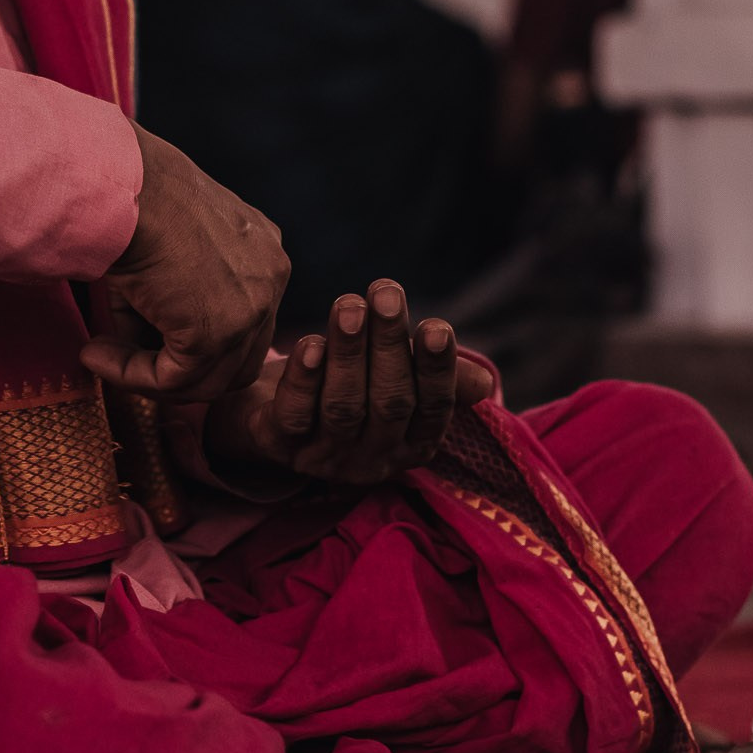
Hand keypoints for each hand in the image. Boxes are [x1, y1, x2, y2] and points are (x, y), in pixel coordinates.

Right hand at [82, 125, 288, 400]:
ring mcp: (252, 309)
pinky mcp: (218, 333)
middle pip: (239, 360)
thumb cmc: (131, 198)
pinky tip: (94, 353)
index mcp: (263, 251)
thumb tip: (142, 348)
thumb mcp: (167, 246)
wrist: (121, 185)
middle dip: (182, 372)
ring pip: (208, 380)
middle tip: (127, 363)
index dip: (196, 344)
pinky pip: (174, 380)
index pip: (246, 324)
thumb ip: (172, 299)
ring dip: (149, 378)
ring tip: (98, 355)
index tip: (143, 343)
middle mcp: (271, 279)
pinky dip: (131, 376)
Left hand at [205, 279, 496, 485]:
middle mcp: (372, 458)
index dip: (436, 369)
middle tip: (386, 294)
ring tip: (349, 305)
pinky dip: (303, 379)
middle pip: (389, 403)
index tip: (436, 326)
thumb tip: (484, 384)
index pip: (433, 408)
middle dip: (389, 345)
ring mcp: (325, 457)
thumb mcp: (395, 377)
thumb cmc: (349, 382)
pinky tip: (310, 344)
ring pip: (343, 406)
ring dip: (348, 352)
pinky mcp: (280, 447)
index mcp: (412, 443)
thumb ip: (433, 373)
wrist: (268, 411)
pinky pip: (294, 415)